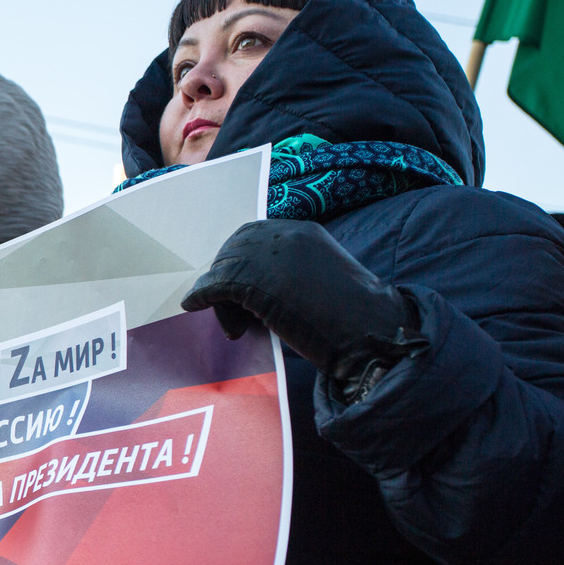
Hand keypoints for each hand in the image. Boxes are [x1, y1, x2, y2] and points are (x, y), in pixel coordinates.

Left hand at [181, 219, 423, 397]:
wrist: (369, 332)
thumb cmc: (351, 318)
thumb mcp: (318, 281)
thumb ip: (288, 275)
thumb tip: (248, 288)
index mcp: (305, 231)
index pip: (253, 236)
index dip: (237, 259)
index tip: (231, 284)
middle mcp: (285, 235)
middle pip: (234, 249)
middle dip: (226, 276)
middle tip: (228, 306)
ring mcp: (269, 255)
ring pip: (225, 269)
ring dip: (220, 296)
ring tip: (233, 325)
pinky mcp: (255, 280)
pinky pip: (215, 284)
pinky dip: (202, 295)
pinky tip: (194, 305)